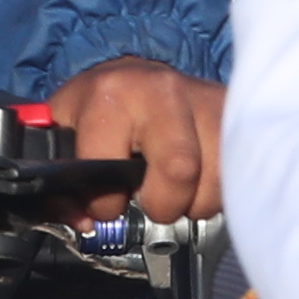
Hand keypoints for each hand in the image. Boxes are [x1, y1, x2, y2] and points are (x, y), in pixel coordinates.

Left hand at [44, 58, 219, 224]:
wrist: (141, 76)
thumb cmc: (102, 109)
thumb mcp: (65, 132)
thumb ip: (61, 184)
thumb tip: (83, 222)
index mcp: (109, 94)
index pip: (108, 167)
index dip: (106, 202)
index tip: (107, 202)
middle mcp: (161, 90)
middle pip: (178, 171)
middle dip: (162, 203)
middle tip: (150, 197)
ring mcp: (204, 99)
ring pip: (214, 180)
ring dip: (194, 200)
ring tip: (174, 185)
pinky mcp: (234, 113)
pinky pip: (237, 174)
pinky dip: (218, 192)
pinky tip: (198, 177)